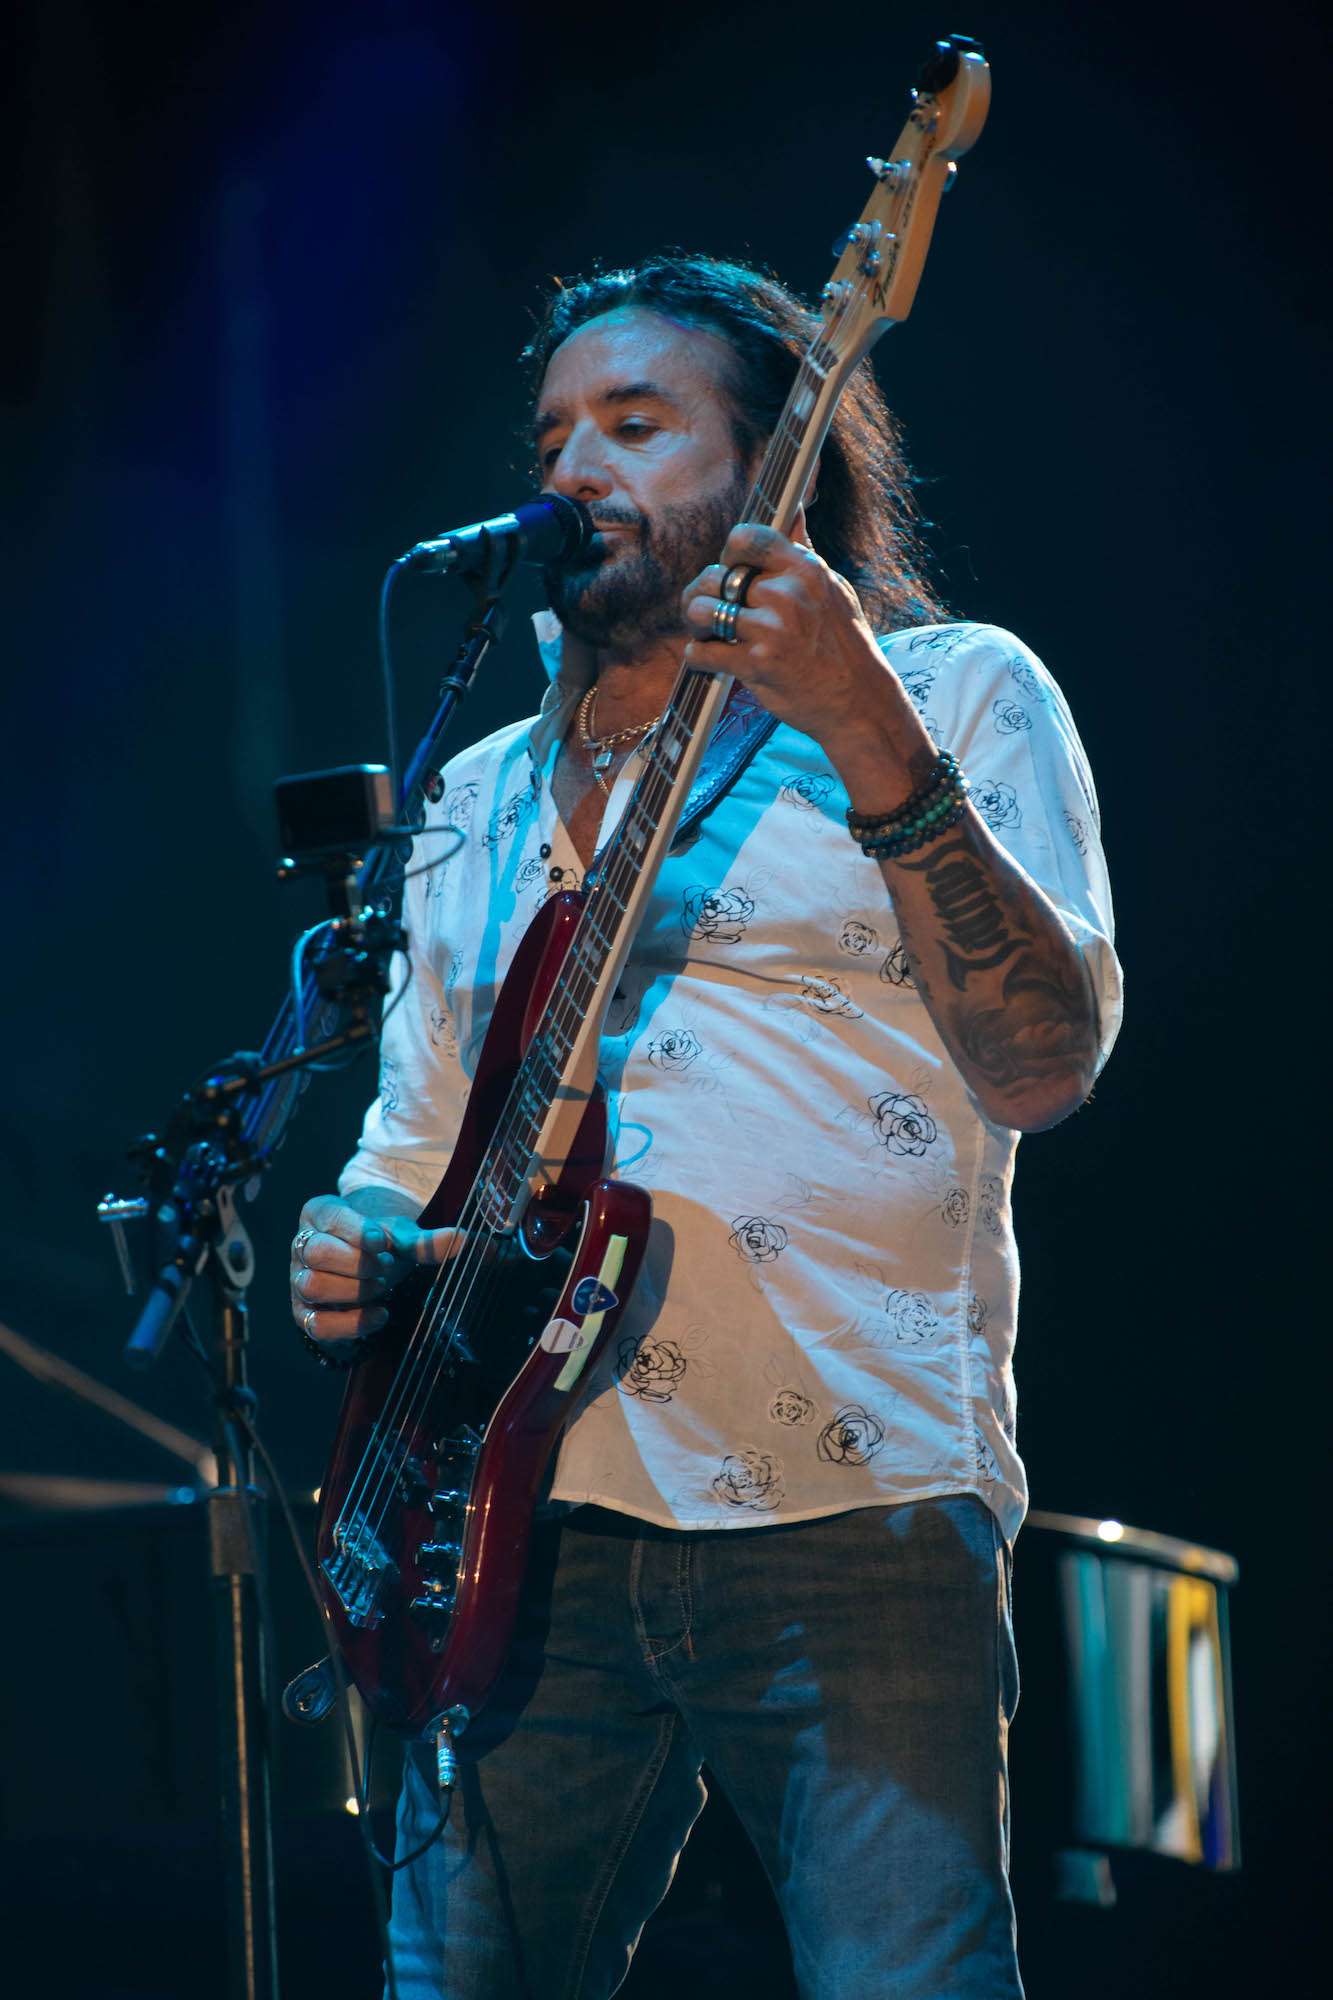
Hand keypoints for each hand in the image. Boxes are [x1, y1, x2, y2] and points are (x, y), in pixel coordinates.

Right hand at [289, 1195, 462, 1354]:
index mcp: (322, 1213)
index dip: (357, 1232)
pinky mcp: (305, 1314)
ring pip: (312, 1285)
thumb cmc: (382, 1244)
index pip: (331, 1218)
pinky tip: (379, 1315)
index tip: (385, 1243)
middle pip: (316, 1253)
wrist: (368, 1264)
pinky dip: (351, 1323)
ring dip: (353, 1291)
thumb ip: (426, 1239)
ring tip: (382, 1288)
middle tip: (387, 1268)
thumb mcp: (403, 1235)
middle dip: (357, 1265)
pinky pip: (316, 1325)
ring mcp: (298, 1280)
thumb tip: (465, 1239)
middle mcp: (302, 1244)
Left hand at [680, 518, 900, 753]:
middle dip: (704, 595)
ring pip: (700, 610)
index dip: (729, 553)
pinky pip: (702, 652)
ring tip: (710, 634)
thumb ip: (803, 551)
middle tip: (713, 613)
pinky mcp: (756, 664)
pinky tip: (712, 659)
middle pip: (714, 577)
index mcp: (804, 569)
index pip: (746, 537)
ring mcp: (771, 630)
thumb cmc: (843, 644)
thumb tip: (794, 510)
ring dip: (696, 624)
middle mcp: (786, 594)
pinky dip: (699, 656)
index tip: (732, 571)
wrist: (857, 701)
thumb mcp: (832, 589)